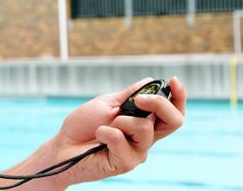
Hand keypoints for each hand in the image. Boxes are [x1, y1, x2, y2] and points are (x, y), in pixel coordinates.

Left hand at [47, 77, 185, 187]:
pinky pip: (122, 140)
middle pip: (174, 121)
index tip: (173, 80)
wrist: (62, 146)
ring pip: (145, 128)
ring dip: (120, 121)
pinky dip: (106, 132)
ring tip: (104, 127)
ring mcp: (137, 151)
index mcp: (143, 122)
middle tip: (138, 100)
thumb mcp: (107, 103)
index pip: (171, 112)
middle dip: (159, 103)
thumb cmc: (82, 126)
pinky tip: (98, 137)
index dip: (179, 96)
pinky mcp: (125, 163)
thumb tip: (151, 81)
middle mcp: (145, 138)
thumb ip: (129, 95)